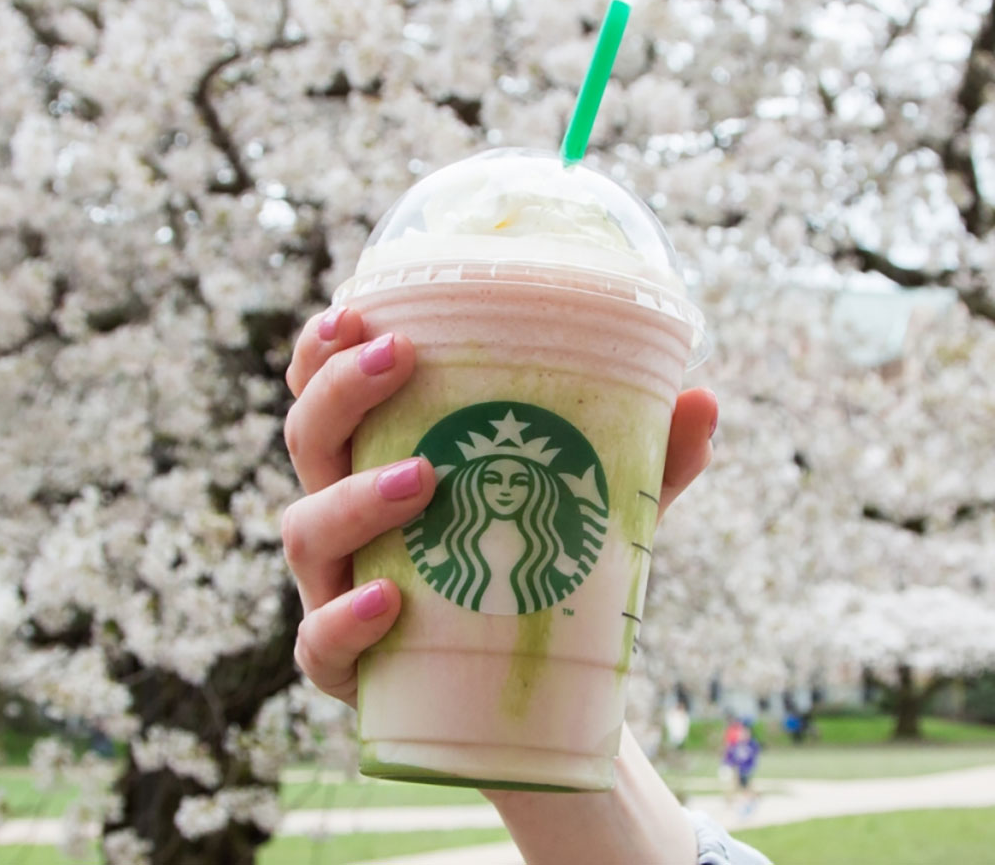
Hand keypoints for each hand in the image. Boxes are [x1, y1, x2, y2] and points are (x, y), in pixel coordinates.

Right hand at [282, 305, 717, 707]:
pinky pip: (319, 642)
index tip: (358, 312)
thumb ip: (640, 459)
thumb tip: (701, 400)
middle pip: (307, 440)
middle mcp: (341, 516)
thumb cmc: (528, 571)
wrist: (515, 694)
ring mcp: (332, 589)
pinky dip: (345, 620)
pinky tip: (389, 600)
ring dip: (355, 498)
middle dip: (339, 392)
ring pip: (305, 531)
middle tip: (398, 360)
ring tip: (425, 479)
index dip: (322, 350)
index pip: (322, 392)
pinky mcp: (342, 665)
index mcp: (376, 461)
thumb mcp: (582, 508)